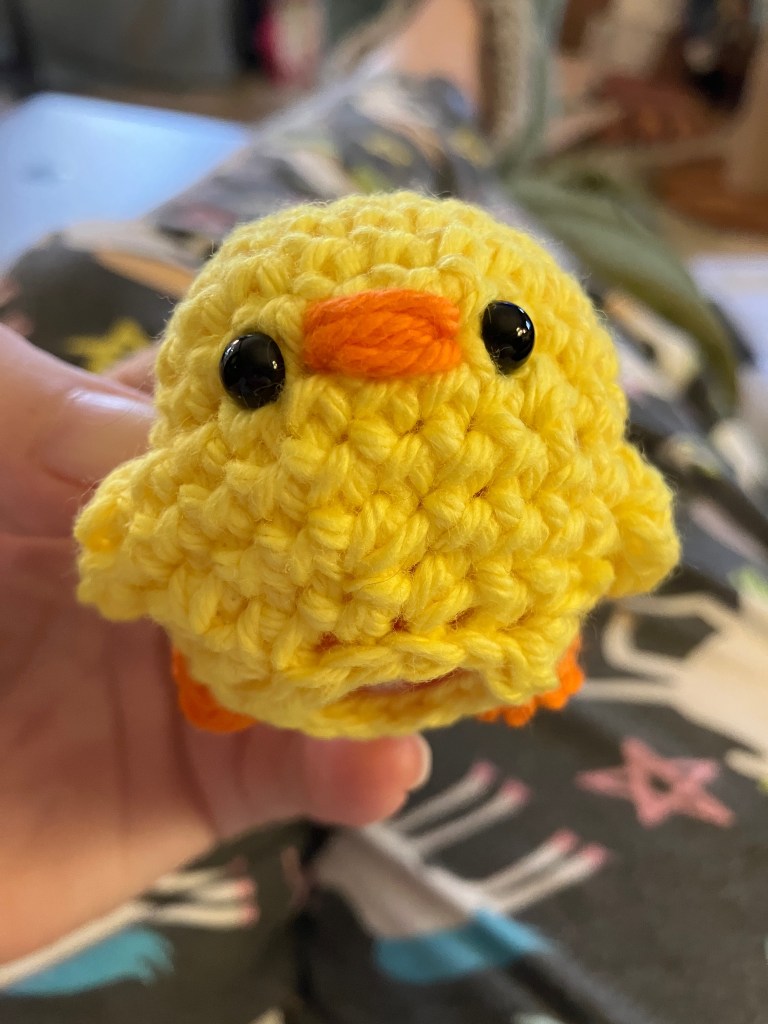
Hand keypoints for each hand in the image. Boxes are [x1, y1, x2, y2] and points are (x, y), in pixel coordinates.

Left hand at [0, 327, 429, 961]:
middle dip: (404, 537)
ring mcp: (189, 685)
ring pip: (329, 666)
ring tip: (492, 646)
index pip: (257, 437)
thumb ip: (71, 415)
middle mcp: (177, 576)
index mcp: (122, 481)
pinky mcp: (189, 791)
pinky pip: (290, 783)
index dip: (338, 413)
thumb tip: (226, 435)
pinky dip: (349, 776)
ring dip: (405, 662)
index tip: (433, 391)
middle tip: (503, 519)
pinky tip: (388, 760)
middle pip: (317, 551)